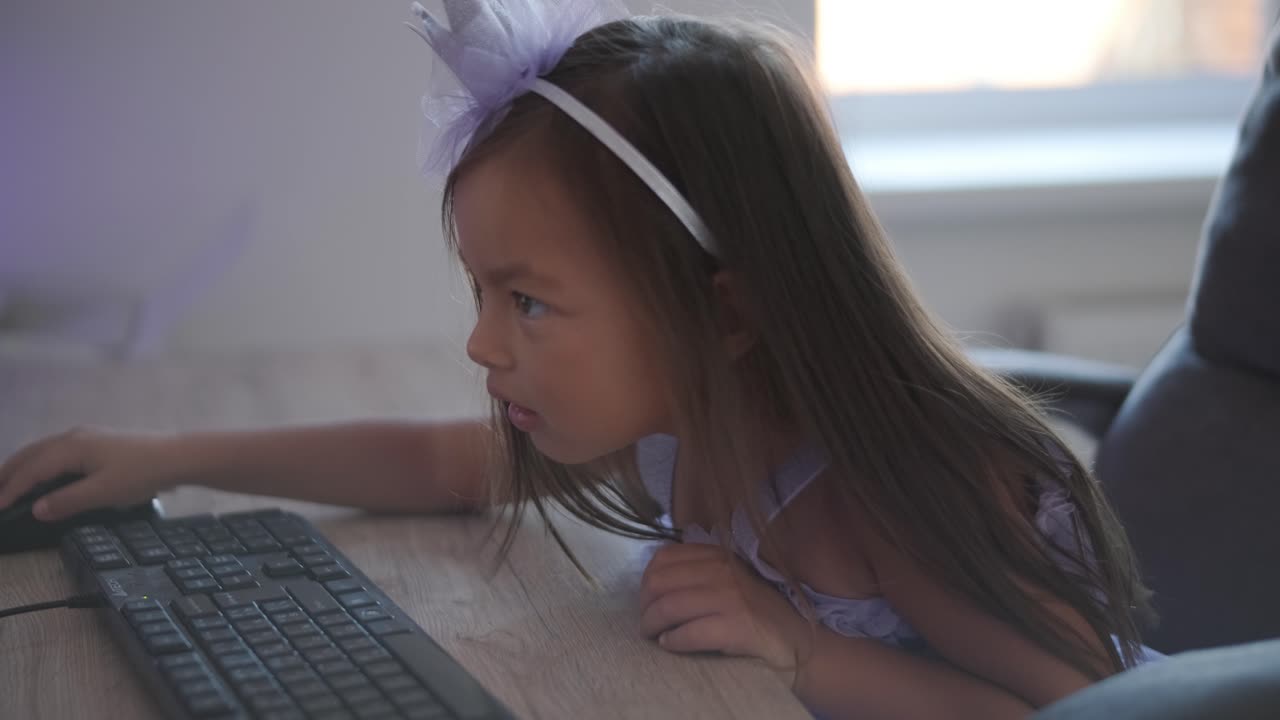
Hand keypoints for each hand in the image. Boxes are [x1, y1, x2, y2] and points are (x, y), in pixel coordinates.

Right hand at [0, 427, 184, 520]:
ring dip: (23, 466)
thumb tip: (36, 509)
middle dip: (8, 473)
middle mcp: (74, 437)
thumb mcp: (103, 493)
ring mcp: (86, 436)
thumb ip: (68, 501)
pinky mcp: (98, 441)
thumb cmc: (142, 473)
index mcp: (71, 448)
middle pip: (31, 455)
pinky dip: (41, 462)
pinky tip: (44, 473)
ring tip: (8, 482)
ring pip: (43, 450)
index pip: (31, 471)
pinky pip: (58, 450)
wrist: (177, 456)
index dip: (11, 490)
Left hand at [639, 542, 811, 674]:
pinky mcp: (736, 627)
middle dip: (644, 605)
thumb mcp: (729, 579)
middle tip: (646, 622)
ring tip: (653, 635)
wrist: (797, 640)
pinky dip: (673, 641)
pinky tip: (670, 645)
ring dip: (652, 625)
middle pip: (659, 583)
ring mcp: (730, 598)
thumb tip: (652, 582)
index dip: (646, 580)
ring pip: (668, 607)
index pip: (663, 558)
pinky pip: (688, 633)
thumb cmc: (757, 611)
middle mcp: (722, 571)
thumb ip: (698, 572)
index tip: (647, 599)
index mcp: (717, 556)